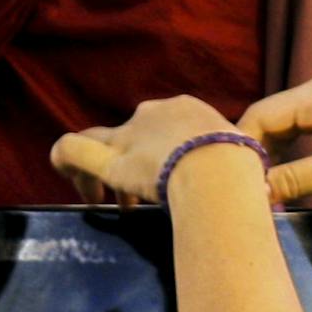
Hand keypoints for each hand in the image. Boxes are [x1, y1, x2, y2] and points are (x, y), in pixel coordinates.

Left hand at [50, 96, 243, 204]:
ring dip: (99, 169)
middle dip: (134, 164)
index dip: (162, 155)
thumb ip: (233, 161)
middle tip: (140, 201)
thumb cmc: (240, 168)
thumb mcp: (243, 155)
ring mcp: (129, 136)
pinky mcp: (109, 160)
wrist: (220, 173)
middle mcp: (154, 114)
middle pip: (134, 135)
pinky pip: (72, 148)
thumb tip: (248, 181)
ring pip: (100, 139)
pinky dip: (63, 157)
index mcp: (188, 110)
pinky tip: (63, 174)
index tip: (169, 183)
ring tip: (107, 200)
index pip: (166, 128)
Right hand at [240, 77, 311, 203]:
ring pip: (290, 126)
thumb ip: (295, 179)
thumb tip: (254, 193)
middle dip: (255, 152)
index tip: (229, 181)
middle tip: (242, 187)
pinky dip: (297, 152)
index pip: (258, 116)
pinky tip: (293, 176)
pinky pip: (309, 131)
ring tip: (263, 186)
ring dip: (276, 154)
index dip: (239, 148)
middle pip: (271, 119)